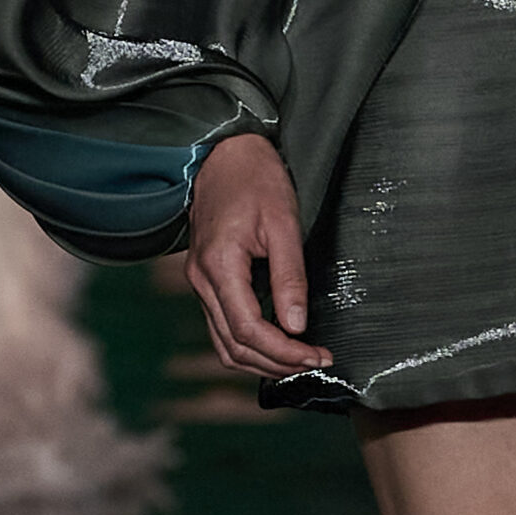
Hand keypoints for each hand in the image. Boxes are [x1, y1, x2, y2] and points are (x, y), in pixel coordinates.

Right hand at [185, 132, 331, 379]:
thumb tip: (297, 325)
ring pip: (224, 343)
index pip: (249, 329)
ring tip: (299, 360)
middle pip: (234, 345)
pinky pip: (222, 326)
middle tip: (315, 362)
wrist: (224, 152)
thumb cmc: (255, 178)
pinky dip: (247, 342)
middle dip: (276, 363)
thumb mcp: (282, 221)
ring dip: (260, 360)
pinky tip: (276, 341)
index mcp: (219, 265)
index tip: (316, 356)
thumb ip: (289, 275)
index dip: (284, 351)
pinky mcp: (204, 278)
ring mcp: (198, 281)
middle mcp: (201, 280)